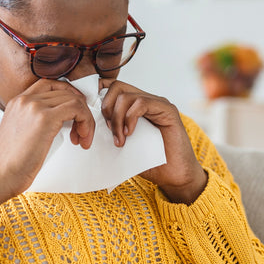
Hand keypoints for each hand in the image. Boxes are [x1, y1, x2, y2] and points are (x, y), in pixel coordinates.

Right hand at [0, 80, 95, 212]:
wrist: (0, 176)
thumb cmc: (11, 164)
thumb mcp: (20, 133)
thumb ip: (34, 120)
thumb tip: (60, 120)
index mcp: (17, 101)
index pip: (49, 84)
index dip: (68, 95)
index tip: (76, 113)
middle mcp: (25, 99)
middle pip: (65, 92)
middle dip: (80, 111)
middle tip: (81, 133)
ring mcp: (35, 106)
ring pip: (74, 100)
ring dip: (85, 120)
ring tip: (82, 139)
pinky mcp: (46, 118)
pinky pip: (77, 109)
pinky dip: (86, 122)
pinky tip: (81, 139)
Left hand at [99, 78, 207, 203]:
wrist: (174, 176)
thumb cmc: (150, 163)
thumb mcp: (123, 145)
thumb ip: (111, 131)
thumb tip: (89, 126)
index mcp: (136, 106)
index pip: (112, 88)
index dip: (98, 96)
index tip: (91, 116)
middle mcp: (147, 100)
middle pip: (116, 87)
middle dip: (105, 108)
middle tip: (107, 130)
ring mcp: (158, 104)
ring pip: (126, 95)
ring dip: (116, 118)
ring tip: (119, 139)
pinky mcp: (168, 110)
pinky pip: (141, 103)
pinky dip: (130, 118)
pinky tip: (129, 134)